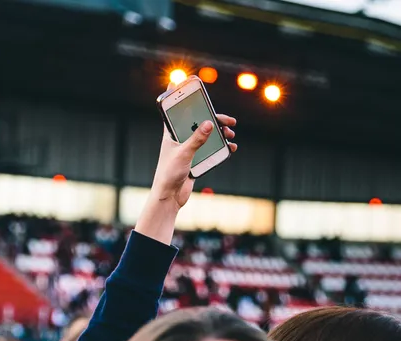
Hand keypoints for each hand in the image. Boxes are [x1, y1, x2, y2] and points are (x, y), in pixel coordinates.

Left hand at [135, 100, 236, 244]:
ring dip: (220, 134)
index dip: (176, 97)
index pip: (173, 112)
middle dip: (213, 119)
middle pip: (197, 123)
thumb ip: (197, 139)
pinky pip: (210, 150)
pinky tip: (230, 147)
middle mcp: (179, 140)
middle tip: (228, 120)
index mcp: (170, 134)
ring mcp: (188, 150)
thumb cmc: (169, 174)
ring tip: (231, 135)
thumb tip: (209, 123)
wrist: (169, 198)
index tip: (180, 81)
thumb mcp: (184, 154)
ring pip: (206, 136)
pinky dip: (221, 147)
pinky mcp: (195, 161)